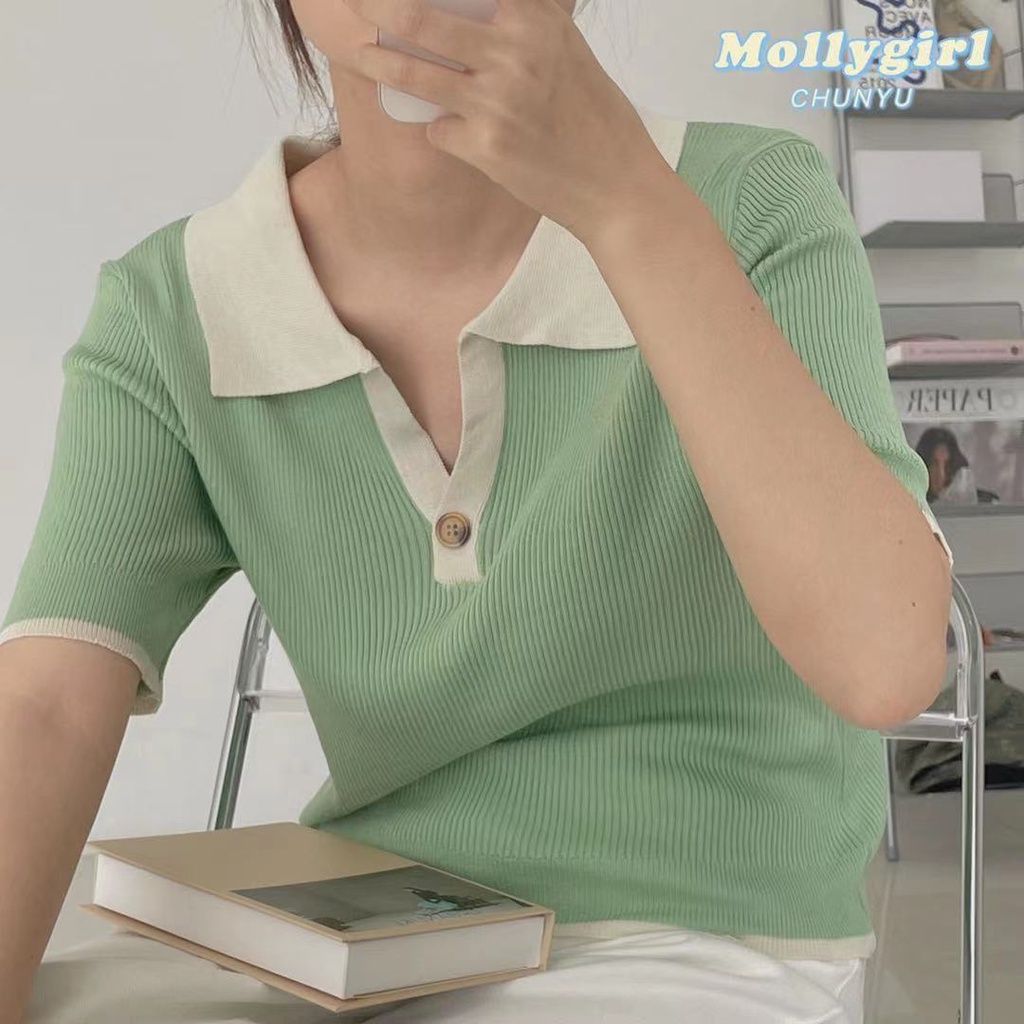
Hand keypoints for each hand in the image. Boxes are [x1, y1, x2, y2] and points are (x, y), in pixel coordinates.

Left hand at [337, 0, 674, 241]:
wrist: (615, 185)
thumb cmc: (593, 116)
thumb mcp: (565, 48)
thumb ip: (524, 20)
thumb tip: (471, 8)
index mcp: (535, 19)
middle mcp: (513, 53)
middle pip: (419, 17)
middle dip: (376, 6)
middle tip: (354, 1)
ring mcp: (496, 102)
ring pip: (412, 74)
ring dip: (377, 63)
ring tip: (359, 52)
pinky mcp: (485, 148)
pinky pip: (437, 130)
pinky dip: (441, 130)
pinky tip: (464, 137)